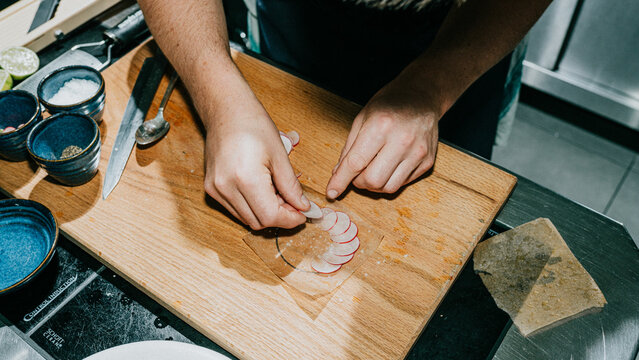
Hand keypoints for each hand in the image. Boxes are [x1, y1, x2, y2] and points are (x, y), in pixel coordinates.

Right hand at [203, 96, 309, 229]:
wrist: (225, 110)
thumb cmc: (253, 125)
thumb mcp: (279, 155)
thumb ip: (291, 186)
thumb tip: (303, 207)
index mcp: (245, 178)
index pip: (270, 216)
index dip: (290, 219)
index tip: (303, 214)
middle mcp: (226, 188)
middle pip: (258, 222)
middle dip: (280, 217)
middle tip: (294, 204)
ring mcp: (215, 189)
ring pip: (246, 219)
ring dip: (265, 213)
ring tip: (278, 194)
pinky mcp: (211, 188)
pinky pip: (235, 210)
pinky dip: (252, 208)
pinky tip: (262, 192)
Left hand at [326, 75, 439, 197]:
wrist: (422, 97)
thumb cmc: (389, 104)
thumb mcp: (361, 118)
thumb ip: (349, 148)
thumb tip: (338, 173)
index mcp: (381, 126)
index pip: (356, 162)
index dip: (341, 180)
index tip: (332, 192)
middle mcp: (402, 140)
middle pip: (373, 180)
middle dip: (359, 183)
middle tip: (357, 173)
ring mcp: (418, 152)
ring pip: (388, 187)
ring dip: (374, 185)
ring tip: (372, 169)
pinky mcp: (427, 161)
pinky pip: (403, 183)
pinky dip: (390, 179)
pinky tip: (388, 165)